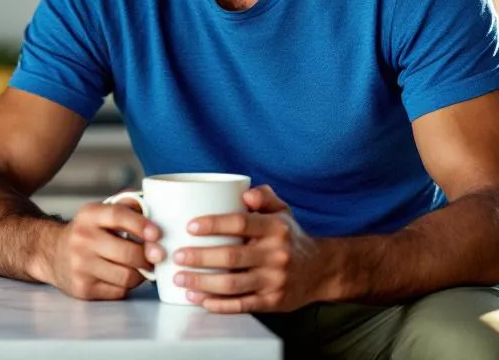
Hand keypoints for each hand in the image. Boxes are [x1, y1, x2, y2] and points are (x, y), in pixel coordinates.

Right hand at [45, 200, 159, 300]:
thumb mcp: (100, 212)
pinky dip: (127, 286)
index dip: (141, 224)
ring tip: (139, 267)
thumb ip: (126, 206)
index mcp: (89, 215)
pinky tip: (121, 276)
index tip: (157, 234)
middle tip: (156, 256)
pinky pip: (119, 291)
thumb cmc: (87, 232)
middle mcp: (82, 239)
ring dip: (140, 274)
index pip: (117, 215)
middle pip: (127, 253)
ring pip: (127, 276)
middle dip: (148, 257)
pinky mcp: (83, 288)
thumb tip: (153, 209)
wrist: (51, 253)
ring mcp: (80, 266)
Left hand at [170, 185, 324, 312]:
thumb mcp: (283, 211)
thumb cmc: (290, 237)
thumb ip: (264, 196)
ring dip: (202, 283)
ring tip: (181, 279)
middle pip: (231, 256)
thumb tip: (245, 193)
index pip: (240, 223)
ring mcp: (275, 281)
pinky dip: (219, 305)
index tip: (190, 226)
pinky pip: (242, 305)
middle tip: (177, 256)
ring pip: (232, 284)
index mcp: (276, 228)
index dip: (213, 224)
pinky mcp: (273, 302)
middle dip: (199, 257)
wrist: (321, 270)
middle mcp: (276, 254)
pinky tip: (200, 300)